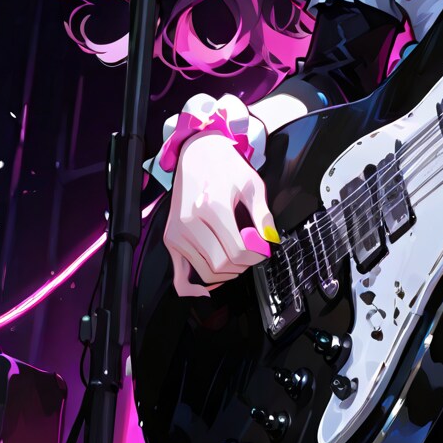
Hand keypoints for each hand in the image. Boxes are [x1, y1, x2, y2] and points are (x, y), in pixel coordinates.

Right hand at [165, 132, 278, 298]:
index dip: (257, 256)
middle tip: (254, 255)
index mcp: (212, 208)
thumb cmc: (225, 167)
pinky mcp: (171, 238)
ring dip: (227, 273)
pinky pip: (180, 276)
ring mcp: (177, 232)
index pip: (239, 250)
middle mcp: (190, 222)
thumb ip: (263, 215)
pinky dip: (193, 288)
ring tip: (239, 259)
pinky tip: (208, 290)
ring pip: (206, 271)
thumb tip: (270, 241)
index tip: (264, 250)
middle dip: (244, 265)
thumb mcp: (252, 184)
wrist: (197, 153)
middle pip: (222, 264)